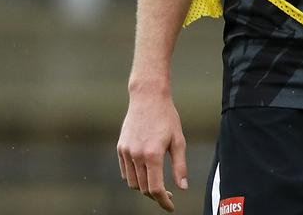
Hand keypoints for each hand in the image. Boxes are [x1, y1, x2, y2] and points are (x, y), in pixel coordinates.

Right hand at [117, 87, 188, 211]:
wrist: (148, 98)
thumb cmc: (167, 118)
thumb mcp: (178, 141)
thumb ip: (180, 166)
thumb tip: (182, 187)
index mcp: (153, 155)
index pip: (156, 188)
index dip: (164, 201)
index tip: (171, 206)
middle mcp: (137, 155)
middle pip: (143, 188)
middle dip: (156, 195)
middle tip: (168, 194)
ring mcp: (126, 152)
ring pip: (133, 183)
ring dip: (144, 187)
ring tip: (156, 183)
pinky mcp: (120, 148)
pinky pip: (125, 172)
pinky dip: (134, 178)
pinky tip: (145, 174)